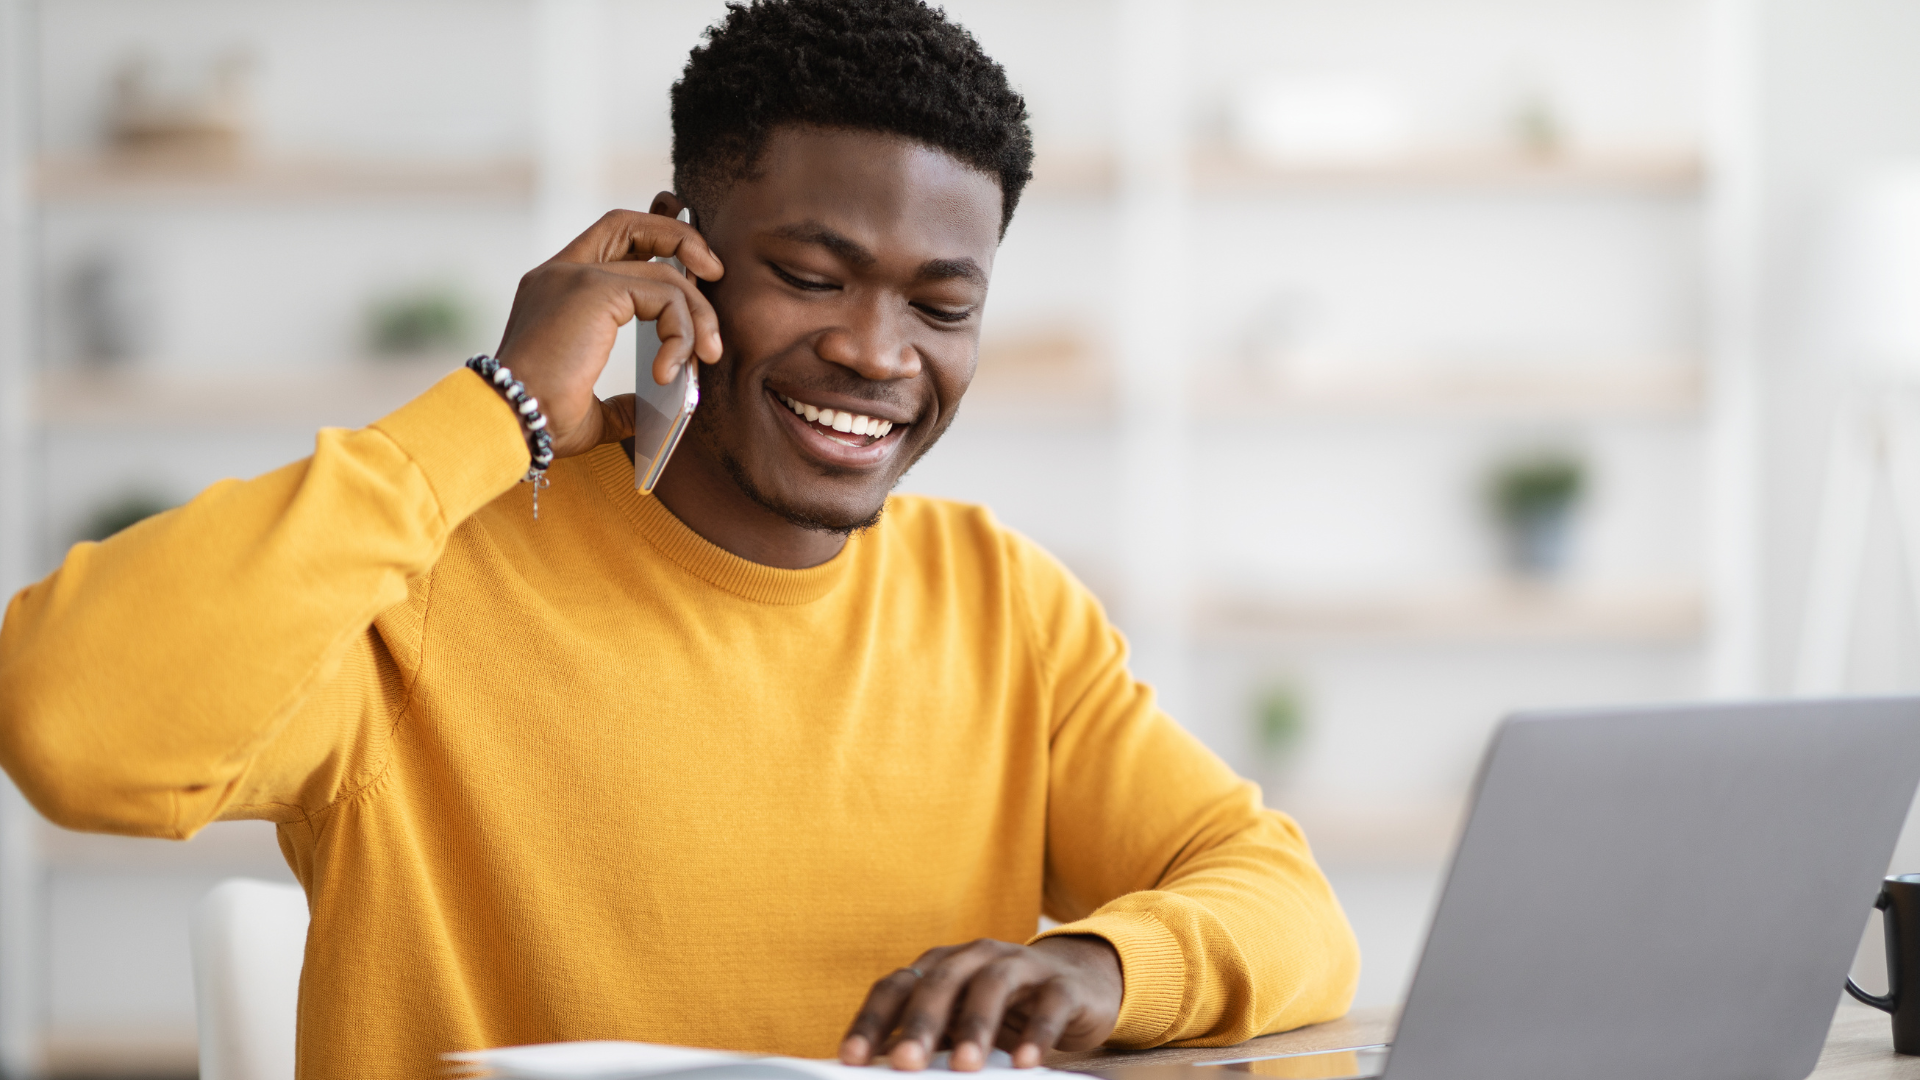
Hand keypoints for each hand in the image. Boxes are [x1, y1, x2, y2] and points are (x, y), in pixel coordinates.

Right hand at [493, 200, 723, 457]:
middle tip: (716, 274)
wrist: (510, 424)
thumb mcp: (589, 410)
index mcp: (554, 291)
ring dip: (698, 314)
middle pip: (629, 225)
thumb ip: (622, 403)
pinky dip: (681, 333)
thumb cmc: (539, 424)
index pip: (609, 240)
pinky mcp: (593, 290)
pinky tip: (669, 373)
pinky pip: (664, 297)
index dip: (655, 240)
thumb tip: (653, 409)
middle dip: (681, 239)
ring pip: (662, 272)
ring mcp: (575, 276)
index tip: (695, 268)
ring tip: (707, 356)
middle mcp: (560, 273)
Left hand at [839, 937, 1122, 1070]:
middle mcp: (976, 957)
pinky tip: (1025, 1062)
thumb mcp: (960, 1022)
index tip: (851, 1059)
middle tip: (905, 1064)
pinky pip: (1050, 1004)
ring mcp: (1021, 965)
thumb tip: (884, 1072)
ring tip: (965, 1067)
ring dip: (976, 1026)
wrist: (1082, 982)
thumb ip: (928, 1040)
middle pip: (941, 982)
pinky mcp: (1062, 984)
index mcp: (941, 966)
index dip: (872, 1020)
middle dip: (920, 1024)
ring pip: (992, 986)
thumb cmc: (1006, 1009)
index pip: (897, 986)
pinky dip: (1037, 1033)